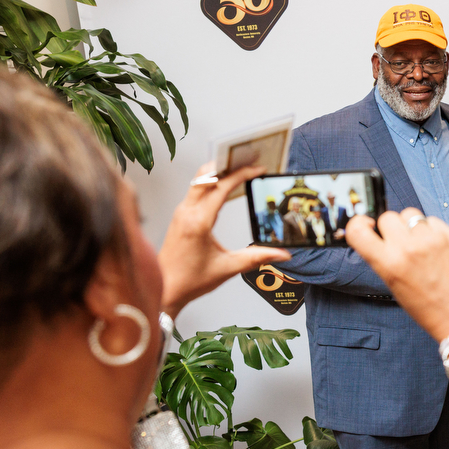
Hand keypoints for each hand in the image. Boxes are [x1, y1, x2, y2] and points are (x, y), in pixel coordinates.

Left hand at [158, 164, 288, 316]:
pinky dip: (210, 181)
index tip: (257, 169)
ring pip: (198, 180)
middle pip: (206, 175)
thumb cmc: (190, 280)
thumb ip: (257, 257)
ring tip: (237, 166)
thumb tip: (282, 254)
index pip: (221, 187)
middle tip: (247, 159)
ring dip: (217, 170)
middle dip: (227, 164)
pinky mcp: (180, 216)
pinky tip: (223, 184)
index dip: (241, 174)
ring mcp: (181, 212)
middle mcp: (187, 213)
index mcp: (198, 222)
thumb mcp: (228, 268)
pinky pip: (195, 190)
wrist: (166, 289)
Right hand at [345, 208, 448, 340]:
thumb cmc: (432, 310)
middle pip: (388, 217)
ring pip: (410, 214)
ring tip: (420, 245)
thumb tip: (380, 238)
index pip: (357, 231)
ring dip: (411, 226)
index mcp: (389, 265)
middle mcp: (409, 248)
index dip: (358, 225)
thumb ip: (386, 260)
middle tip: (400, 243)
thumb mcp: (397, 288)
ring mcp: (431, 239)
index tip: (366, 226)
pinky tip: (437, 247)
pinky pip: (432, 220)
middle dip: (391, 228)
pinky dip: (431, 229)